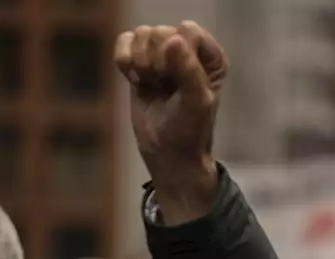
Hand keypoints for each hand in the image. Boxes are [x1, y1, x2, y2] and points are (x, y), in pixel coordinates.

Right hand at [115, 21, 225, 222]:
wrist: (167, 152)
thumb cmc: (189, 129)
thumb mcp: (195, 102)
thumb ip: (188, 70)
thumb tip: (173, 40)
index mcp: (210, 56)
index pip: (188, 31)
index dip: (177, 56)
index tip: (179, 82)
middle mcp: (189, 49)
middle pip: (160, 32)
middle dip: (156, 64)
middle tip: (165, 89)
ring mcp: (163, 52)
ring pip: (141, 35)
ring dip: (141, 66)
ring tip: (154, 87)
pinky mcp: (140, 58)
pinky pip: (124, 40)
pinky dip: (125, 61)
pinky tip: (137, 81)